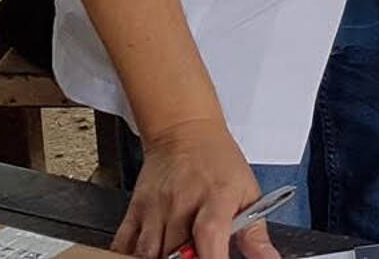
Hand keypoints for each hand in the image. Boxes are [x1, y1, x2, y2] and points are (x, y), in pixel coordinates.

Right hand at [112, 118, 277, 258]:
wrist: (185, 132)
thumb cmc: (219, 162)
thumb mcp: (248, 192)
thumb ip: (256, 233)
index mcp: (217, 198)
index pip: (211, 234)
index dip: (212, 258)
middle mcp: (182, 204)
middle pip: (175, 251)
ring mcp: (155, 208)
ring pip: (147, 253)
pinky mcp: (135, 210)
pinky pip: (123, 243)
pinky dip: (129, 256)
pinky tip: (145, 257)